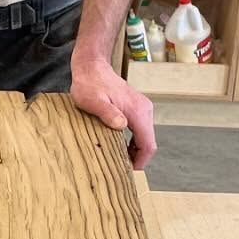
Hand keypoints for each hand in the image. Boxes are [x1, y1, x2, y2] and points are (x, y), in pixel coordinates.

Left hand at [70, 52, 156, 168]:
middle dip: (137, 158)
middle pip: (148, 142)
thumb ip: (107, 113)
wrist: (93, 67)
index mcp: (137, 111)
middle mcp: (144, 110)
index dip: (141, 161)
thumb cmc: (90, 84)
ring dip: (135, 150)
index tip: (128, 171)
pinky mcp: (137, 108)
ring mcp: (142, 108)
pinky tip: (120, 146)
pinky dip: (133, 141)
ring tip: (118, 159)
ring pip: (145, 137)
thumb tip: (122, 125)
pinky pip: (140, 130)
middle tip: (120, 168)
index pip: (148, 145)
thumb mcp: (93, 101)